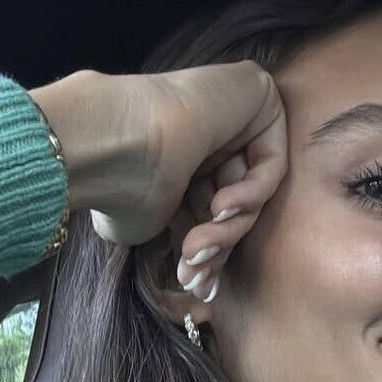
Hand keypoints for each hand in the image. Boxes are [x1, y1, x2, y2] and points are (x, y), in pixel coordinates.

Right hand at [29, 63, 287, 292]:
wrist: (110, 148)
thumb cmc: (117, 188)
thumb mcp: (153, 223)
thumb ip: (181, 234)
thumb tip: (198, 275)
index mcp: (184, 155)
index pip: (212, 209)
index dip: (209, 250)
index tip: (195, 286)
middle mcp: (212, 133)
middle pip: (235, 203)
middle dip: (217, 246)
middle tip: (194, 279)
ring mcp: (237, 112)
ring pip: (252, 191)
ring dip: (227, 231)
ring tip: (197, 249)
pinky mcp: (258, 95)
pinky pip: (271, 164)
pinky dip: (250, 196)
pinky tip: (219, 208)